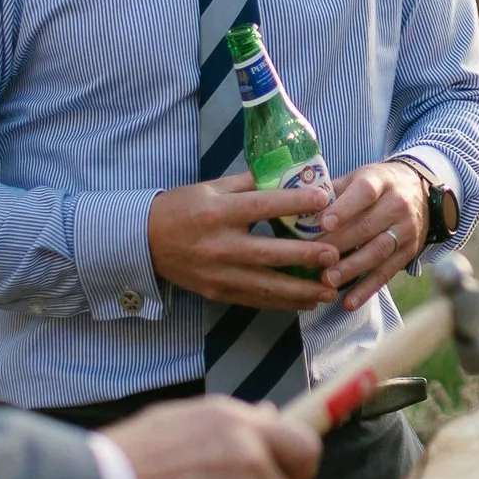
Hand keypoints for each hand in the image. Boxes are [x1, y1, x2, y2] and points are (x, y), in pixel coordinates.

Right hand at [147, 168, 337, 307]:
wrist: (144, 242)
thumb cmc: (182, 208)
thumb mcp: (211, 188)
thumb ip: (249, 184)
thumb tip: (288, 174)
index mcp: (218, 212)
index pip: (262, 206)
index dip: (294, 202)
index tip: (324, 199)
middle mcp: (219, 245)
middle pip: (269, 253)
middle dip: (305, 256)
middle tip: (334, 255)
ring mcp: (218, 273)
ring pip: (266, 285)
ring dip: (301, 290)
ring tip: (329, 291)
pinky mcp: (217, 293)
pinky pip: (255, 300)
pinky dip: (282, 303)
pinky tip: (305, 303)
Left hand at [317, 159, 430, 312]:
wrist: (419, 191)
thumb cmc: (377, 185)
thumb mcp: (358, 177)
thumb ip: (331, 192)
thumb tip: (297, 210)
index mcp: (381, 181)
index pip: (364, 193)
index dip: (345, 209)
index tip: (324, 224)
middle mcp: (397, 205)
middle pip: (368, 226)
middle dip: (339, 244)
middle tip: (314, 259)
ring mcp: (406, 230)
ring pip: (378, 251)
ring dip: (352, 268)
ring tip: (328, 280)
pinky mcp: (409, 252)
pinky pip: (387, 273)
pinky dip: (367, 289)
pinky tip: (349, 302)